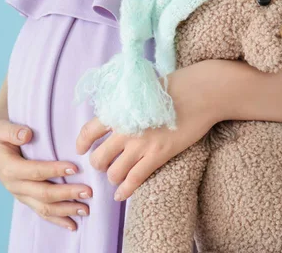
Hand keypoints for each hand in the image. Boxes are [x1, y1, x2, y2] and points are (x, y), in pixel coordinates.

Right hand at [0, 116, 92, 230]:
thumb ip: (11, 131)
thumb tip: (26, 135)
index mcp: (9, 168)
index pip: (35, 172)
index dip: (54, 171)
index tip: (75, 168)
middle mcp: (15, 186)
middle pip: (43, 194)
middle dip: (66, 194)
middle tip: (88, 191)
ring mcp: (21, 195)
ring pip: (44, 207)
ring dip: (66, 210)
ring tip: (86, 208)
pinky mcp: (27, 199)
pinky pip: (42, 212)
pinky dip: (58, 220)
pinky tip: (73, 225)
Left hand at [76, 60, 233, 200]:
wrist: (200, 93)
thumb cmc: (173, 86)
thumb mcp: (140, 90)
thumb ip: (125, 104)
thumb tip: (115, 112)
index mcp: (119, 110)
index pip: (89, 131)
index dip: (82, 143)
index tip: (81, 149)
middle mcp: (125, 129)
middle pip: (98, 158)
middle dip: (99, 164)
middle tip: (105, 163)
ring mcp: (141, 144)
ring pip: (114, 173)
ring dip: (113, 177)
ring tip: (117, 175)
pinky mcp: (158, 155)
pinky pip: (135, 179)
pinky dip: (125, 190)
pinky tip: (121, 195)